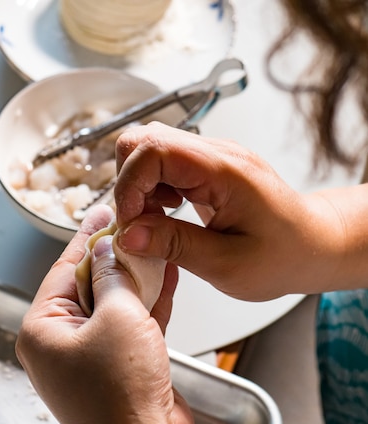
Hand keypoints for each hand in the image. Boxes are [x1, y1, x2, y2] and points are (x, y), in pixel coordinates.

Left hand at [16, 205, 199, 423]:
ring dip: (134, 278)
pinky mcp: (117, 367)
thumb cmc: (122, 394)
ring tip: (153, 244)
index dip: (87, 238)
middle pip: (88, 285)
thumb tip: (107, 250)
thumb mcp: (118, 317)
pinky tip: (164, 276)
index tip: (102, 213)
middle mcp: (59, 343)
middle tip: (132, 225)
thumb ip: (113, 276)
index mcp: (42, 329)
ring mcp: (89, 357)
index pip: (65, 270)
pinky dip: (146, 304)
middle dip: (114, 257)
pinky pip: (128, 325)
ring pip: (112, 305)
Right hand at [113, 121, 359, 300]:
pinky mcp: (204, 167)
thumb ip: (174, 246)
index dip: (130, 185)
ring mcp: (209, 156)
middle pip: (143, 140)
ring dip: (137, 187)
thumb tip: (128, 236)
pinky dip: (150, 190)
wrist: (313, 244)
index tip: (131, 223)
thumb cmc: (283, 256)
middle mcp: (215, 153)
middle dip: (127, 183)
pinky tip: (165, 214)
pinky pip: (161, 164)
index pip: (153, 149)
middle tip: (139, 222)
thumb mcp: (227, 265)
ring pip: (147, 150)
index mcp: (223, 170)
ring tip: (154, 222)